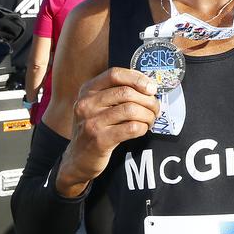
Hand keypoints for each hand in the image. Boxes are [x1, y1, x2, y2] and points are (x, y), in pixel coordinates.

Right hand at [56, 67, 159, 195]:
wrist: (78, 159)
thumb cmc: (94, 128)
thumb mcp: (96, 106)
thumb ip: (115, 92)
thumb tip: (147, 85)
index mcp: (88, 90)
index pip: (114, 74)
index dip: (137, 78)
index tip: (151, 88)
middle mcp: (87, 103)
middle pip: (126, 92)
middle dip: (148, 100)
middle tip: (155, 108)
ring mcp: (92, 122)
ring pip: (131, 110)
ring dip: (148, 115)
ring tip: (150, 120)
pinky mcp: (100, 140)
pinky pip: (131, 128)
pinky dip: (142, 127)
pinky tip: (142, 129)